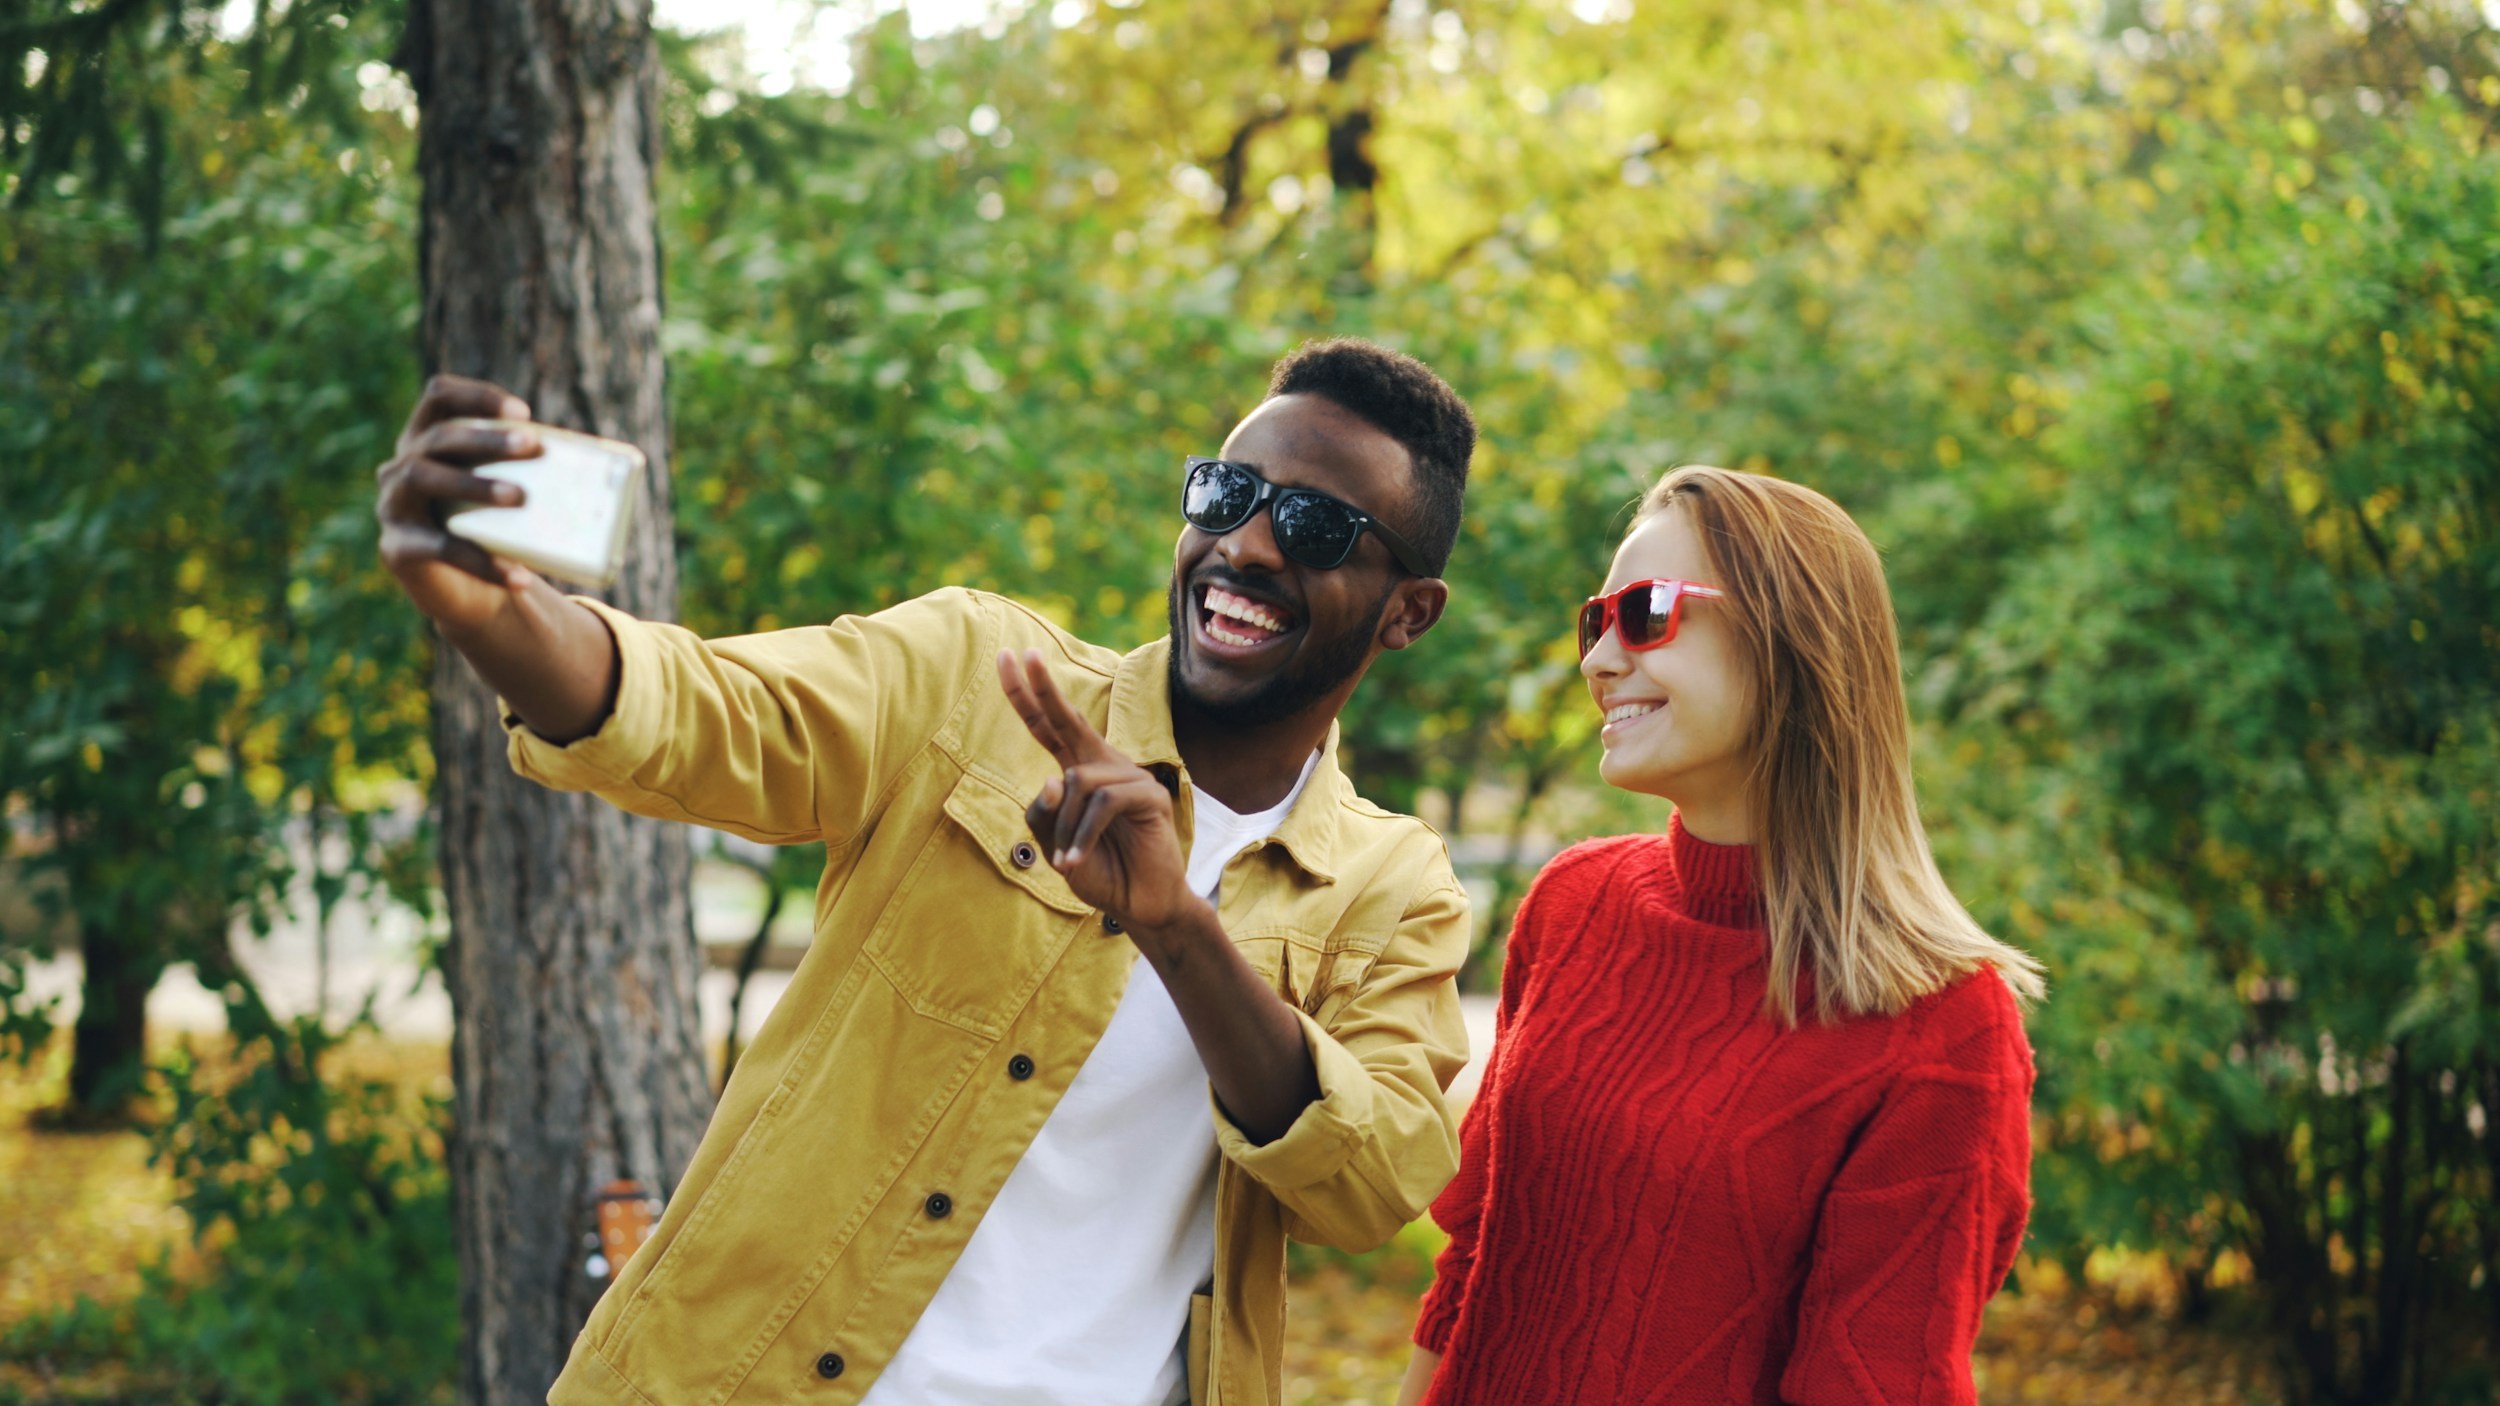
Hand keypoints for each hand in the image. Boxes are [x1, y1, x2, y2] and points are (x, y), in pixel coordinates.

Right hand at [376, 374, 544, 629]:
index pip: (439, 396)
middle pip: (438, 437)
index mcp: (428, 441)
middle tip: (533, 446)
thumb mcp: (510, 495)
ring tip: (520, 498)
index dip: (476, 395)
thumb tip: (602, 472)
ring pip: (423, 478)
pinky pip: (437, 548)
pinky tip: (518, 574)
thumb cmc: (497, 532)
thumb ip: (533, 476)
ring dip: (475, 484)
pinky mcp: (397, 549)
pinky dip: (481, 560)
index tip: (523, 412)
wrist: (473, 595)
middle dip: (487, 439)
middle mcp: (401, 466)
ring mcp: (393, 506)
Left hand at [998, 649, 1203, 936]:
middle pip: (1069, 720)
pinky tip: (1075, 862)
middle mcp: (1103, 766)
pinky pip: (1103, 803)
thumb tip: (1054, 779)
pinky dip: (1083, 835)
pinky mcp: (1150, 796)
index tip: (1008, 657)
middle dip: (1044, 687)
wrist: (1138, 903)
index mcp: (1078, 772)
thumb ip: (1043, 814)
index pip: (1048, 727)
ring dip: (1066, 828)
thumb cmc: (1097, 870)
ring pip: (1077, 782)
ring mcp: (1130, 778)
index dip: (1027, 695)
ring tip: (1067, 861)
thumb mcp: (1054, 844)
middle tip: (1024, 652)